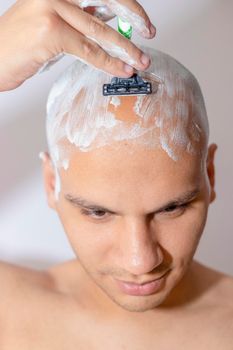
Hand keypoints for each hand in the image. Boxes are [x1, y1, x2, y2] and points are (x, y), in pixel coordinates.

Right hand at [0, 0, 155, 91]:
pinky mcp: (51, 32)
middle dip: (133, 17)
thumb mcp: (55, 21)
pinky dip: (109, 63)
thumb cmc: (23, 42)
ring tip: (141, 61)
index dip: (127, 3)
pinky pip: (89, 50)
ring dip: (126, 48)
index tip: (141, 20)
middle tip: (149, 33)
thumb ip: (82, 16)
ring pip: (100, 30)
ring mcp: (52, 8)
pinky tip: (123, 69)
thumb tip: (111, 19)